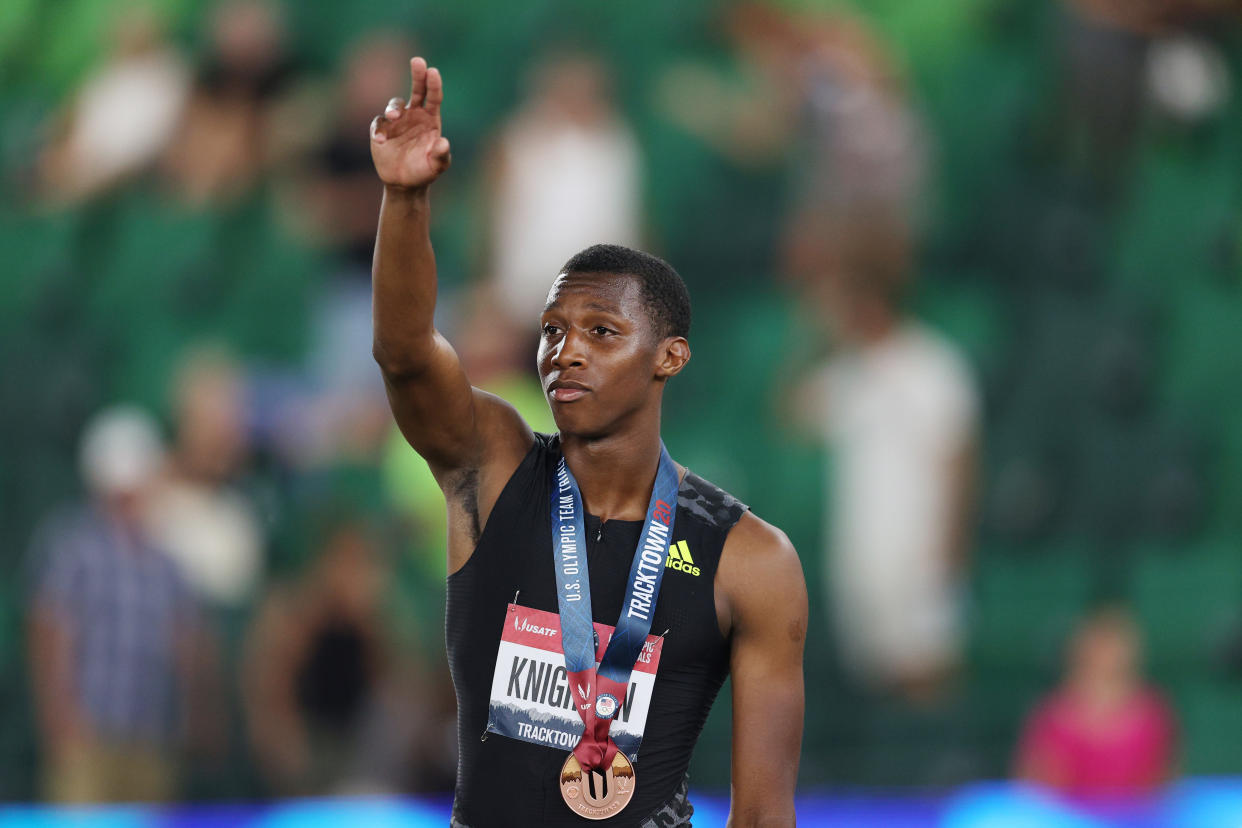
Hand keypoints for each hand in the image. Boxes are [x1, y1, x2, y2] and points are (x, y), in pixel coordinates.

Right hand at [370, 57, 450, 189]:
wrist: (406, 183)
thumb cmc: (426, 170)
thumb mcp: (437, 165)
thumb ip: (441, 155)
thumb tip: (444, 143)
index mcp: (430, 119)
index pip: (434, 97)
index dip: (433, 84)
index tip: (433, 71)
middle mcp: (414, 115)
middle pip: (417, 90)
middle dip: (417, 75)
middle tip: (418, 61)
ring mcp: (397, 121)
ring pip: (394, 104)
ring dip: (394, 107)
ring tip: (394, 116)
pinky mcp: (382, 130)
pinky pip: (379, 124)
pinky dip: (380, 130)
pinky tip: (381, 140)